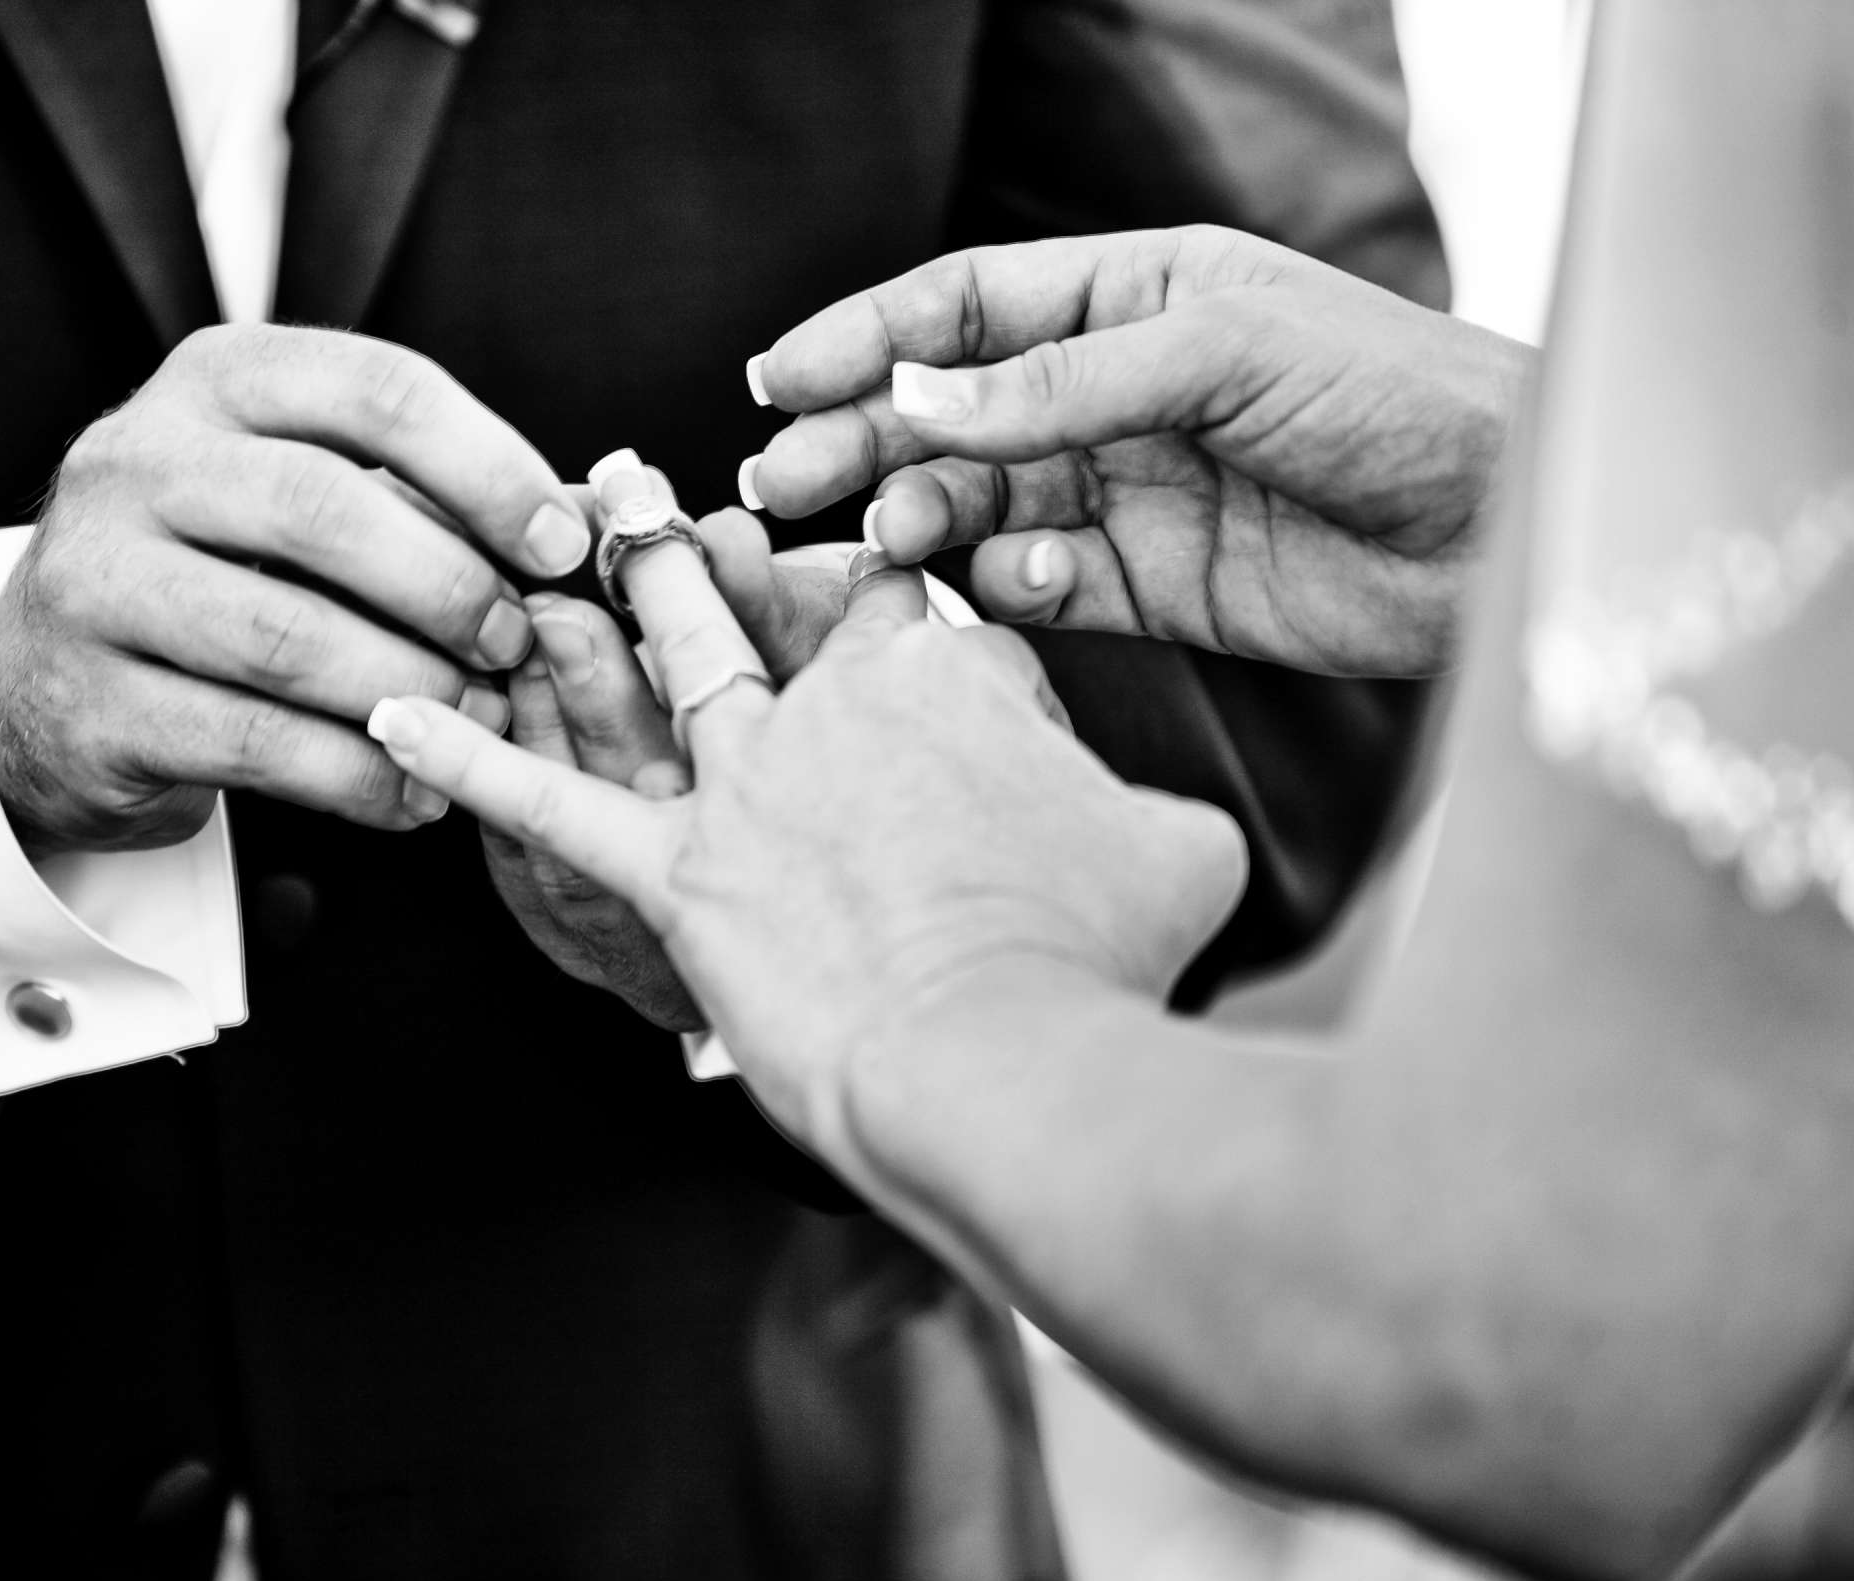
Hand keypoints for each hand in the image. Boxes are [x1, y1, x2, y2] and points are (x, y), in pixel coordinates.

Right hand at [0, 323, 592, 852]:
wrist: (41, 678)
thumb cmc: (222, 571)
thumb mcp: (305, 497)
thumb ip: (428, 497)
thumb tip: (594, 519)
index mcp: (214, 380)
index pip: (374, 388)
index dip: (488, 467)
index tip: (558, 544)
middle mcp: (136, 462)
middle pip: (323, 507)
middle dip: (448, 585)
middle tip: (513, 642)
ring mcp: (96, 583)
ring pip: (285, 637)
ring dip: (411, 690)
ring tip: (477, 722)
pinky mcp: (90, 703)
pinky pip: (253, 744)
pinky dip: (357, 775)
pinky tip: (414, 791)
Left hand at [367, 530, 1246, 1153]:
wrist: (998, 1060)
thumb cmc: (1098, 961)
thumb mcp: (1179, 855)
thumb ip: (1151, 810)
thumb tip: (1159, 825)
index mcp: (956, 681)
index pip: (912, 606)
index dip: (898, 589)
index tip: (884, 584)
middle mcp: (837, 706)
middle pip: (774, 605)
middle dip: (723, 542)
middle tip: (667, 489)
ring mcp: (747, 781)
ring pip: (666, 656)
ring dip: (611, 585)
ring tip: (565, 522)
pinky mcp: (677, 872)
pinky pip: (548, 809)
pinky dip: (467, 759)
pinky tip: (390, 710)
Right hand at [742, 226, 1533, 675]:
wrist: (1502, 529)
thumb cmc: (1393, 397)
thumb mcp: (1223, 355)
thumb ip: (1064, 385)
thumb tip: (914, 402)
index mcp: (1133, 295)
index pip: (965, 309)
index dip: (865, 339)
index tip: (777, 379)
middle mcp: (1115, 390)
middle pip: (948, 413)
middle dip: (860, 442)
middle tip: (781, 484)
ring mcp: (1127, 490)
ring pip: (978, 502)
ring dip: (919, 518)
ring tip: (880, 542)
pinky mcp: (1149, 585)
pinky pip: (1039, 583)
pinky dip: (1012, 584)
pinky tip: (1027, 581)